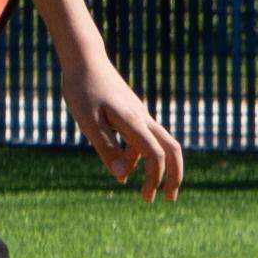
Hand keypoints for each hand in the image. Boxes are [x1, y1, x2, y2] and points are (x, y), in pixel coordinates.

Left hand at [78, 76, 188, 198]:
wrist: (85, 59)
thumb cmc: (82, 89)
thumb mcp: (88, 123)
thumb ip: (106, 150)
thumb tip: (122, 177)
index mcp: (133, 122)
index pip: (155, 154)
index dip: (155, 178)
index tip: (147, 197)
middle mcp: (143, 118)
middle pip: (173, 148)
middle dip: (175, 175)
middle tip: (170, 199)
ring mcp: (140, 114)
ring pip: (161, 143)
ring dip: (159, 167)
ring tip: (146, 189)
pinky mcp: (133, 112)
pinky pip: (145, 137)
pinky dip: (141, 155)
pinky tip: (125, 164)